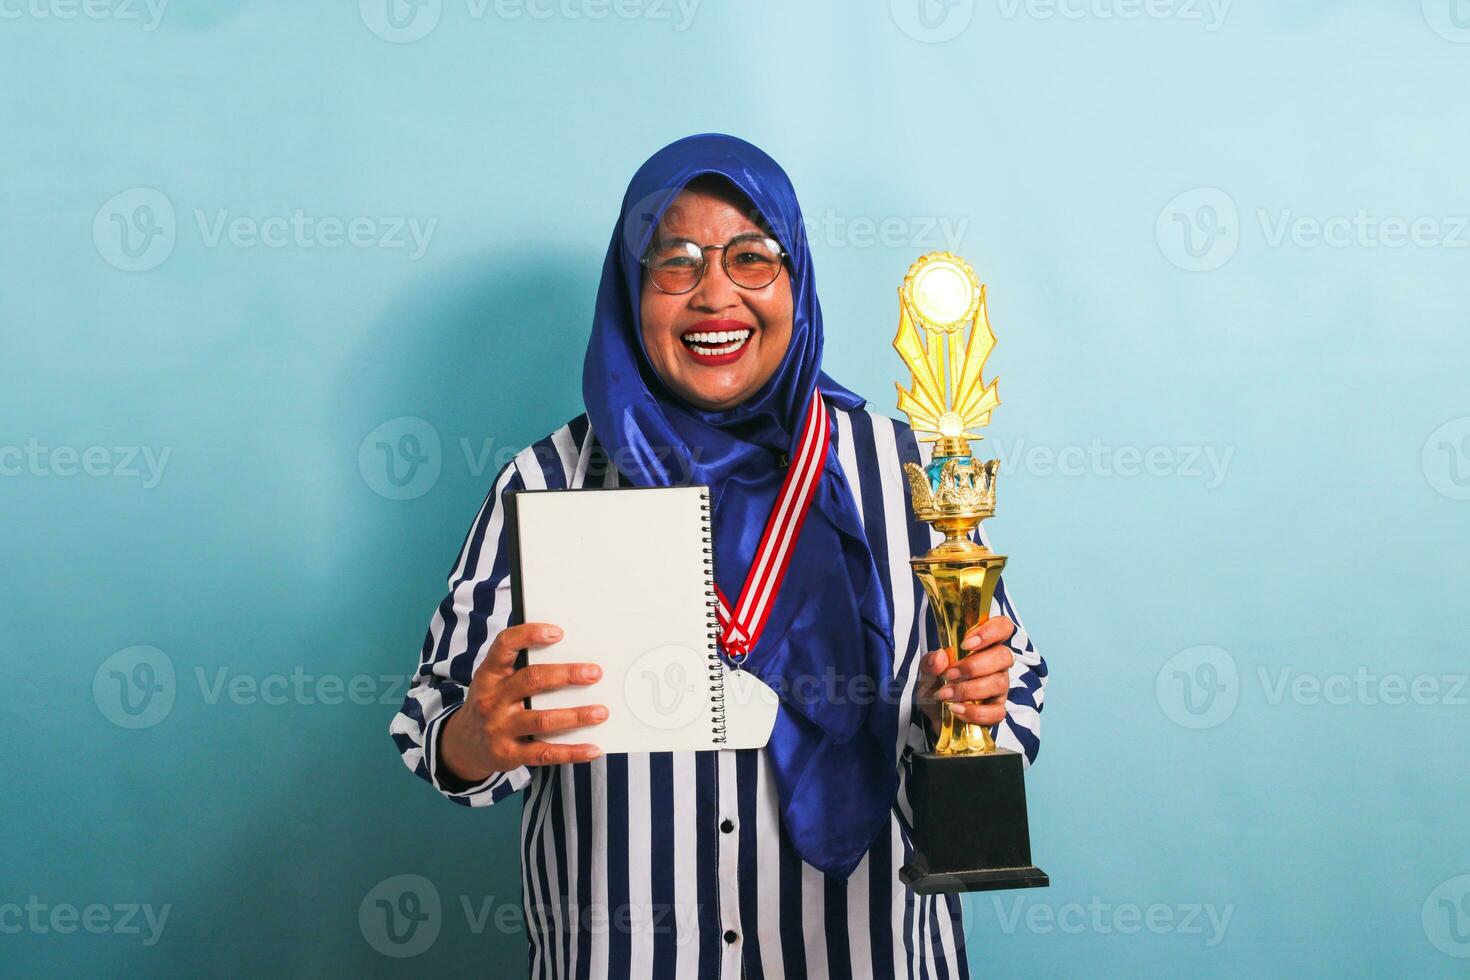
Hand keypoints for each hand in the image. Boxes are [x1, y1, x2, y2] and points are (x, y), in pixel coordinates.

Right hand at [439, 622, 605, 782]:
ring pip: (543, 720)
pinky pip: (546, 753)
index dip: (530, 635)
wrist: (463, 745)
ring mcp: (500, 729)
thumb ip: (520, 668)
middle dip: (566, 675)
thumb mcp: (493, 681)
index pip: (505, 645)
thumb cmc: (490, 703)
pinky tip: (593, 749)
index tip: (558, 632)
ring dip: (576, 716)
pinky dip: (573, 752)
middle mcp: (492, 699)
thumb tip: (569, 657)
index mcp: (489, 675)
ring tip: (601, 712)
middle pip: (532, 680)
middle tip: (594, 673)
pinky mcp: (509, 755)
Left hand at [916, 615, 1015, 733]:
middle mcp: (997, 664)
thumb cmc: (936, 684)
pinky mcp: (996, 710)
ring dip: (968, 689)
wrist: (933, 713)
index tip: (966, 643)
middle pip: (1004, 656)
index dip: (990, 631)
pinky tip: (956, 709)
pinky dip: (974, 712)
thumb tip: (940, 657)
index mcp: (984, 645)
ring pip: (999, 683)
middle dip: (974, 666)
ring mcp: (999, 688)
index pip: (1002, 627)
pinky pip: (996, 712)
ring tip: (945, 694)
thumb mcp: (927, 670)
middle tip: (949, 674)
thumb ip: (931, 661)